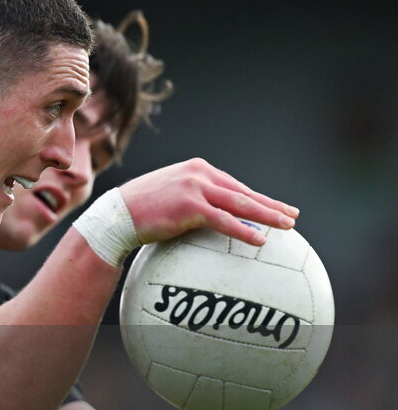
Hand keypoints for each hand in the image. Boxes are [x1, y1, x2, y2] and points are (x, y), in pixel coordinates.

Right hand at [119, 158, 298, 246]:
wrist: (117, 214)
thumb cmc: (140, 209)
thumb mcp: (170, 195)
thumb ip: (192, 198)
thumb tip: (210, 216)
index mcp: (196, 169)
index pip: (234, 185)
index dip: (258, 196)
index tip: (276, 206)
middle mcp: (199, 174)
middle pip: (243, 191)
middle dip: (270, 204)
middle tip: (292, 215)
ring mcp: (195, 188)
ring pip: (240, 203)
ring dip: (267, 215)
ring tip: (287, 226)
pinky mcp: (190, 207)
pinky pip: (224, 220)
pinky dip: (244, 230)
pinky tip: (260, 240)